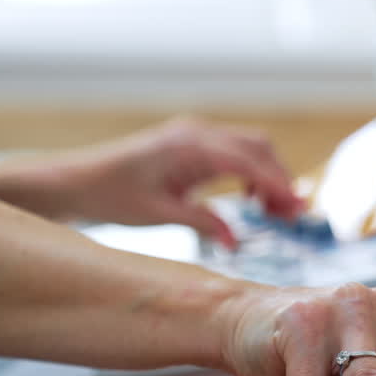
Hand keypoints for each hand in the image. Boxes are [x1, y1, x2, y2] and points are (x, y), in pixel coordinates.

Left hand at [0, 117, 305, 248]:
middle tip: (292, 217)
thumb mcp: (159, 214)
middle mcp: (196, 133)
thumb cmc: (112, 195)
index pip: (247, 161)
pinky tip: (251, 201)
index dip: (277, 185)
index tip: (297, 210)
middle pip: (258, 147)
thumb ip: (202, 223)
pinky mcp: (191, 144)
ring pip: (250, 147)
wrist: (78, 180)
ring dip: (269, 176)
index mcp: (188, 147)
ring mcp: (194, 134)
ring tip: (276, 213)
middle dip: (280, 180)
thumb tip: (236, 242)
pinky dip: (251, 173)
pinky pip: (233, 152)